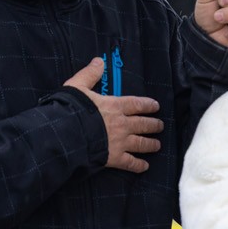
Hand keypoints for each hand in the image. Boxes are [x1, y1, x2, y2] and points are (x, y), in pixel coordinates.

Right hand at [64, 58, 163, 172]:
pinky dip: (139, 166)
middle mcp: (122, 124)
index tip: (156, 106)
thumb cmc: (71, 110)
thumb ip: (89, 74)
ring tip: (157, 145)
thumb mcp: (77, 87)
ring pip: (142, 143)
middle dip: (154, 125)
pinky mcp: (115, 158)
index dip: (148, 105)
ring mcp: (120, 142)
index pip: (137, 104)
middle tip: (160, 125)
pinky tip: (145, 167)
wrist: (67, 135)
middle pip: (143, 124)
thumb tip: (98, 61)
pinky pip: (131, 163)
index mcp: (115, 106)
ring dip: (151, 144)